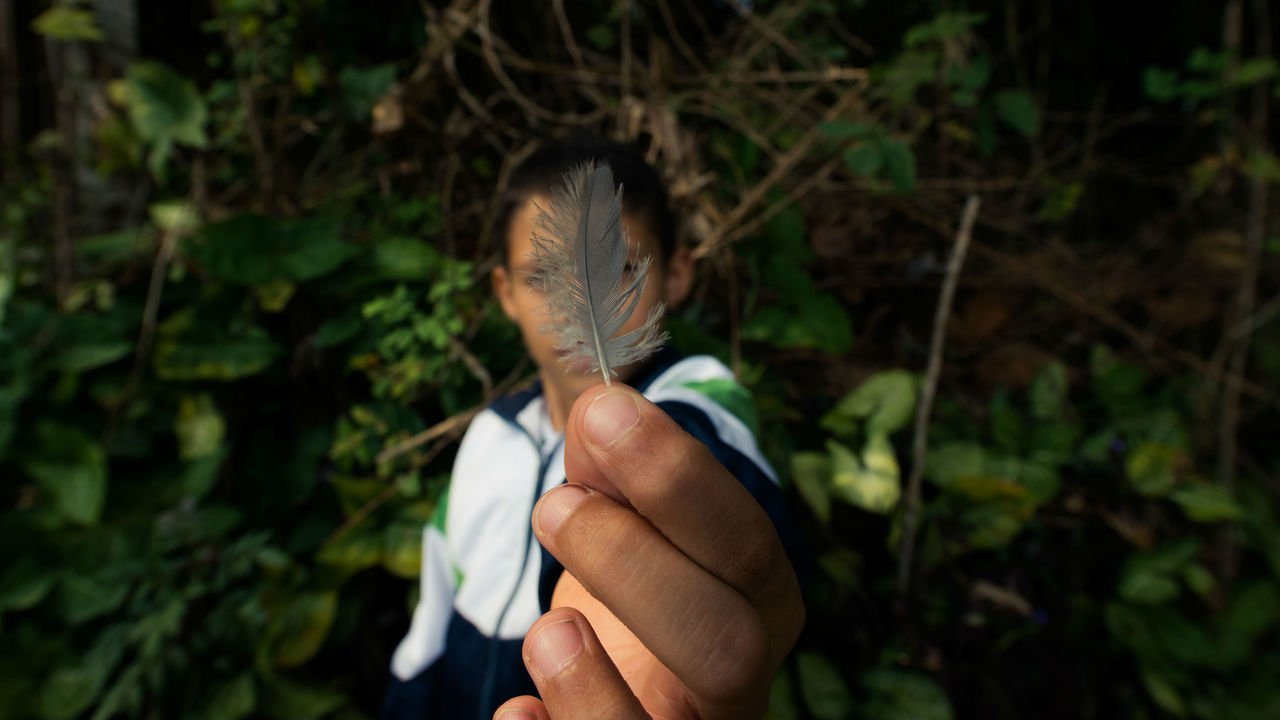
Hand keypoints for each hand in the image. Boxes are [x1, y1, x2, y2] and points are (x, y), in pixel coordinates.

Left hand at [493, 384, 803, 718]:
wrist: (628, 689)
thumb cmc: (639, 600)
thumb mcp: (631, 532)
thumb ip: (614, 476)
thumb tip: (596, 415)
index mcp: (759, 609)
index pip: (746, 547)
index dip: (678, 480)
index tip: (603, 413)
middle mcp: (740, 688)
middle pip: (728, 647)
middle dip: (635, 567)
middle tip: (554, 506)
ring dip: (591, 684)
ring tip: (547, 629)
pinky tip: (518, 712)